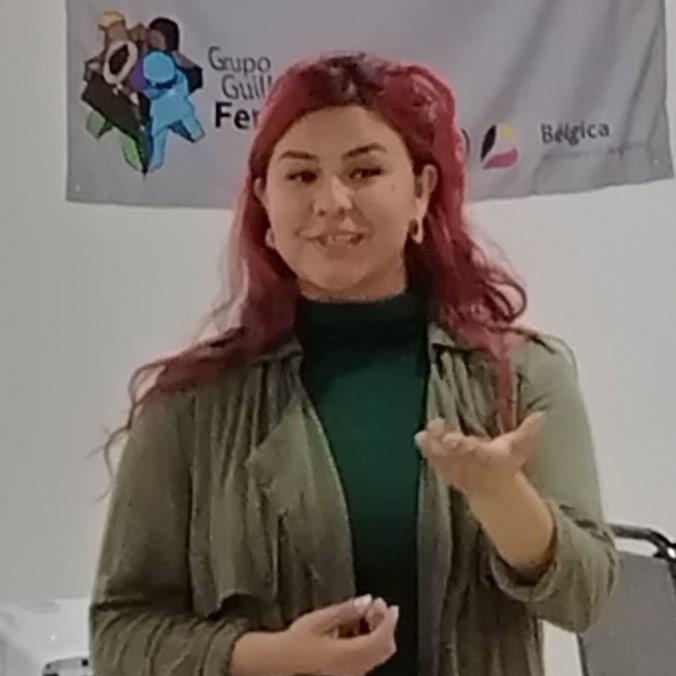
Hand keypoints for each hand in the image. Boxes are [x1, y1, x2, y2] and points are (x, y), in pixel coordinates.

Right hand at [283, 596, 397, 675]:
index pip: (381, 638)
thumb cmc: (295, 643)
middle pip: (384, 649)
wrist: (279, 662)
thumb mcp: (320, 620)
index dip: (389, 621)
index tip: (391, 607)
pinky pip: (367, 661)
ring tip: (365, 614)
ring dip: (377, 633)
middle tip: (376, 606)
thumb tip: (367, 601)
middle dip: (384, 625)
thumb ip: (346, 610)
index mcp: (349, 656)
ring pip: (377, 656)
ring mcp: (351, 674)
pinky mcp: (346, 675)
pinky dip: (368, 643)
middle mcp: (354, 669)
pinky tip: (356, 630)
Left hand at [415, 412, 543, 500]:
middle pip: (462, 458)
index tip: (468, 442)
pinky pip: (435, 460)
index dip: (474, 450)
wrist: (492, 489)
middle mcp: (473, 466)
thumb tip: (541, 415)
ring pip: (445, 459)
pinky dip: (427, 449)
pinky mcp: (446, 468)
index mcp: (492, 459)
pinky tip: (419, 437)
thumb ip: (529, 432)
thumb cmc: (504, 461)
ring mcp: (457, 469)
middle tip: (447, 438)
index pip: (482, 455)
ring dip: (435, 447)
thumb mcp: (519, 447)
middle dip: (454, 449)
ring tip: (426, 432)